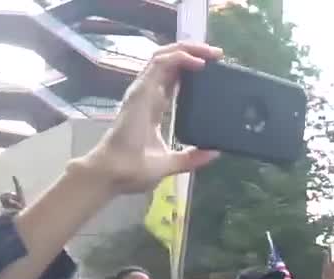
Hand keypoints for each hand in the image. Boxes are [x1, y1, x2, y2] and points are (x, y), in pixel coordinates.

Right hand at [79, 42, 222, 194]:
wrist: (116, 174)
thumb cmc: (135, 170)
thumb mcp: (171, 162)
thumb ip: (192, 157)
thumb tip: (213, 153)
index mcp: (153, 107)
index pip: (173, 79)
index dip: (190, 68)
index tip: (213, 68)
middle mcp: (147, 94)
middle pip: (170, 62)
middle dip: (193, 52)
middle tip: (217, 54)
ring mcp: (142, 90)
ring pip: (164, 56)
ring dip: (189, 49)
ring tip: (211, 51)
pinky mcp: (141, 91)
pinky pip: (160, 64)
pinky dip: (180, 58)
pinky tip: (198, 62)